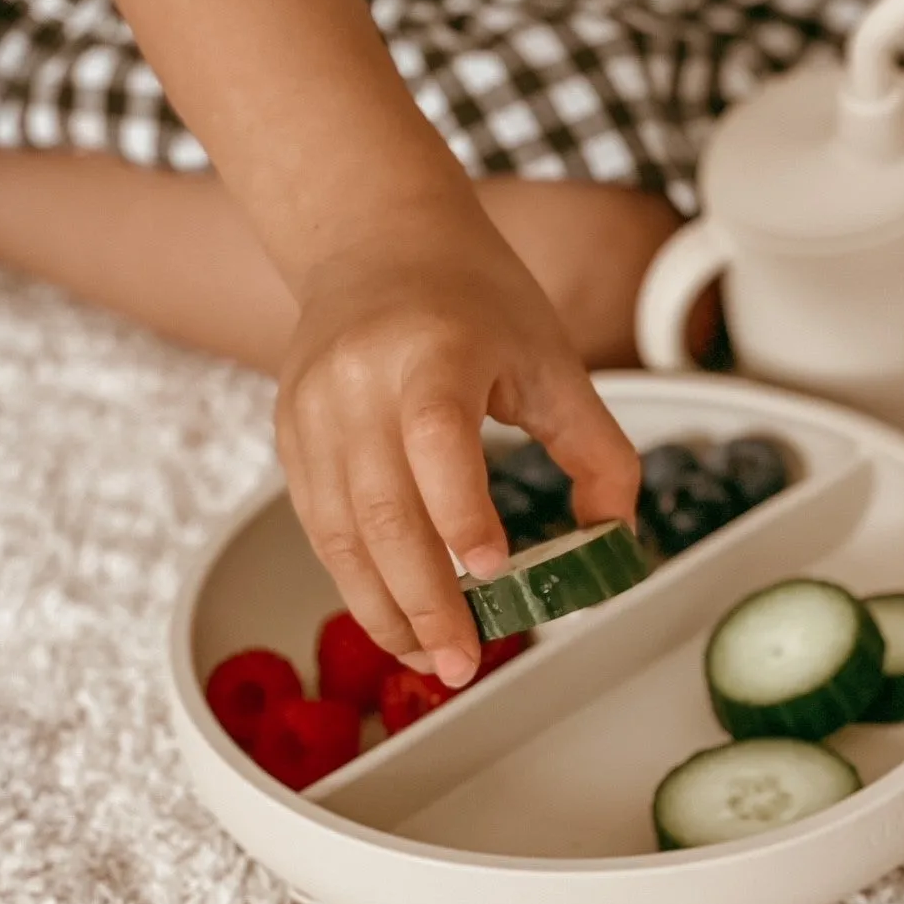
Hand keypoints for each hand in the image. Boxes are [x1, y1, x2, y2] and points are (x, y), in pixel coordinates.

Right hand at [274, 184, 640, 688]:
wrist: (375, 239)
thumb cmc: (475, 298)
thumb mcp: (552, 359)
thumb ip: (596, 450)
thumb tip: (614, 542)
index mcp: (432, 349)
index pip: (436, 436)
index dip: (459, 509)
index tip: (493, 570)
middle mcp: (358, 379)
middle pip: (380, 505)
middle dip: (422, 599)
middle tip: (463, 664)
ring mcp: (312, 409)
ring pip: (337, 530)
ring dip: (381, 608)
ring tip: (430, 660)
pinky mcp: (289, 433)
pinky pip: (317, 524)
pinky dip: (354, 580)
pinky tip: (394, 617)